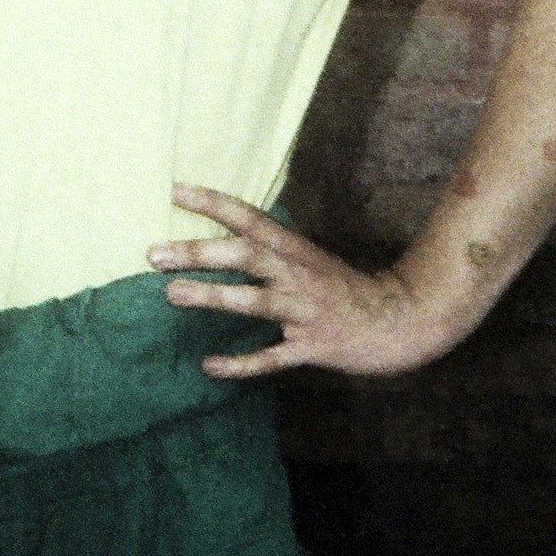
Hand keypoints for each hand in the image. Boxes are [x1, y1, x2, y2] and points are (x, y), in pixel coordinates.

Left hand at [149, 185, 467, 380]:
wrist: (401, 322)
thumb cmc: (342, 289)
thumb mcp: (307, 258)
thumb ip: (268, 248)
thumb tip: (220, 235)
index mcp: (294, 250)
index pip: (249, 218)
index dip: (213, 203)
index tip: (174, 190)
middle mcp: (297, 275)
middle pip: (246, 255)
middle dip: (200, 252)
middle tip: (154, 254)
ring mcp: (305, 311)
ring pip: (255, 301)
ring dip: (213, 296)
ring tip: (172, 293)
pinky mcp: (313, 347)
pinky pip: (272, 357)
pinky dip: (240, 363)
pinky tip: (209, 365)